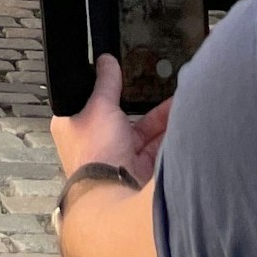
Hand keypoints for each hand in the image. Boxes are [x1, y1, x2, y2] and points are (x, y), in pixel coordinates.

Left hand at [52, 57, 170, 188]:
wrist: (113, 195)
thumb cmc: (94, 154)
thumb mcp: (100, 105)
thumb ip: (106, 82)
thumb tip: (106, 61)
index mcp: (75, 127)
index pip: (92, 102)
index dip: (107, 92)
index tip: (123, 80)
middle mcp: (96, 145)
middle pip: (121, 119)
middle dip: (140, 106)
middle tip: (154, 90)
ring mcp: (117, 159)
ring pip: (141, 134)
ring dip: (159, 120)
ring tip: (177, 102)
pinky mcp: (136, 173)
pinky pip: (155, 150)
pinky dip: (167, 137)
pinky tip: (180, 123)